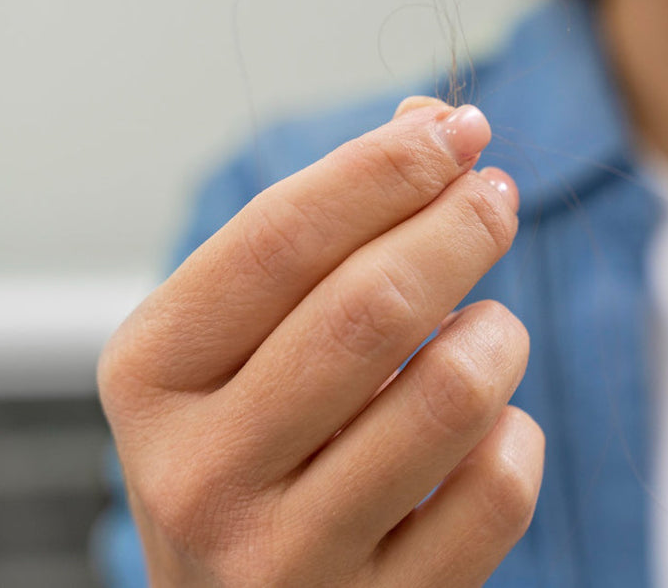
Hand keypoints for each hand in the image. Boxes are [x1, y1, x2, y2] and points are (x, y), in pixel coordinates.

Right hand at [98, 97, 541, 586]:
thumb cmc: (252, 448)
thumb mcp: (246, 340)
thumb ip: (326, 227)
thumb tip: (429, 122)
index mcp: (150, 375)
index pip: (280, 237)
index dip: (385, 169)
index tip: (459, 128)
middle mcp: (198, 473)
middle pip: (370, 308)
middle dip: (458, 229)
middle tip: (496, 198)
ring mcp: (284, 559)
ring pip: (449, 396)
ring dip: (497, 338)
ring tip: (490, 330)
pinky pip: (496, 490)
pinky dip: (516, 436)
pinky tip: (487, 430)